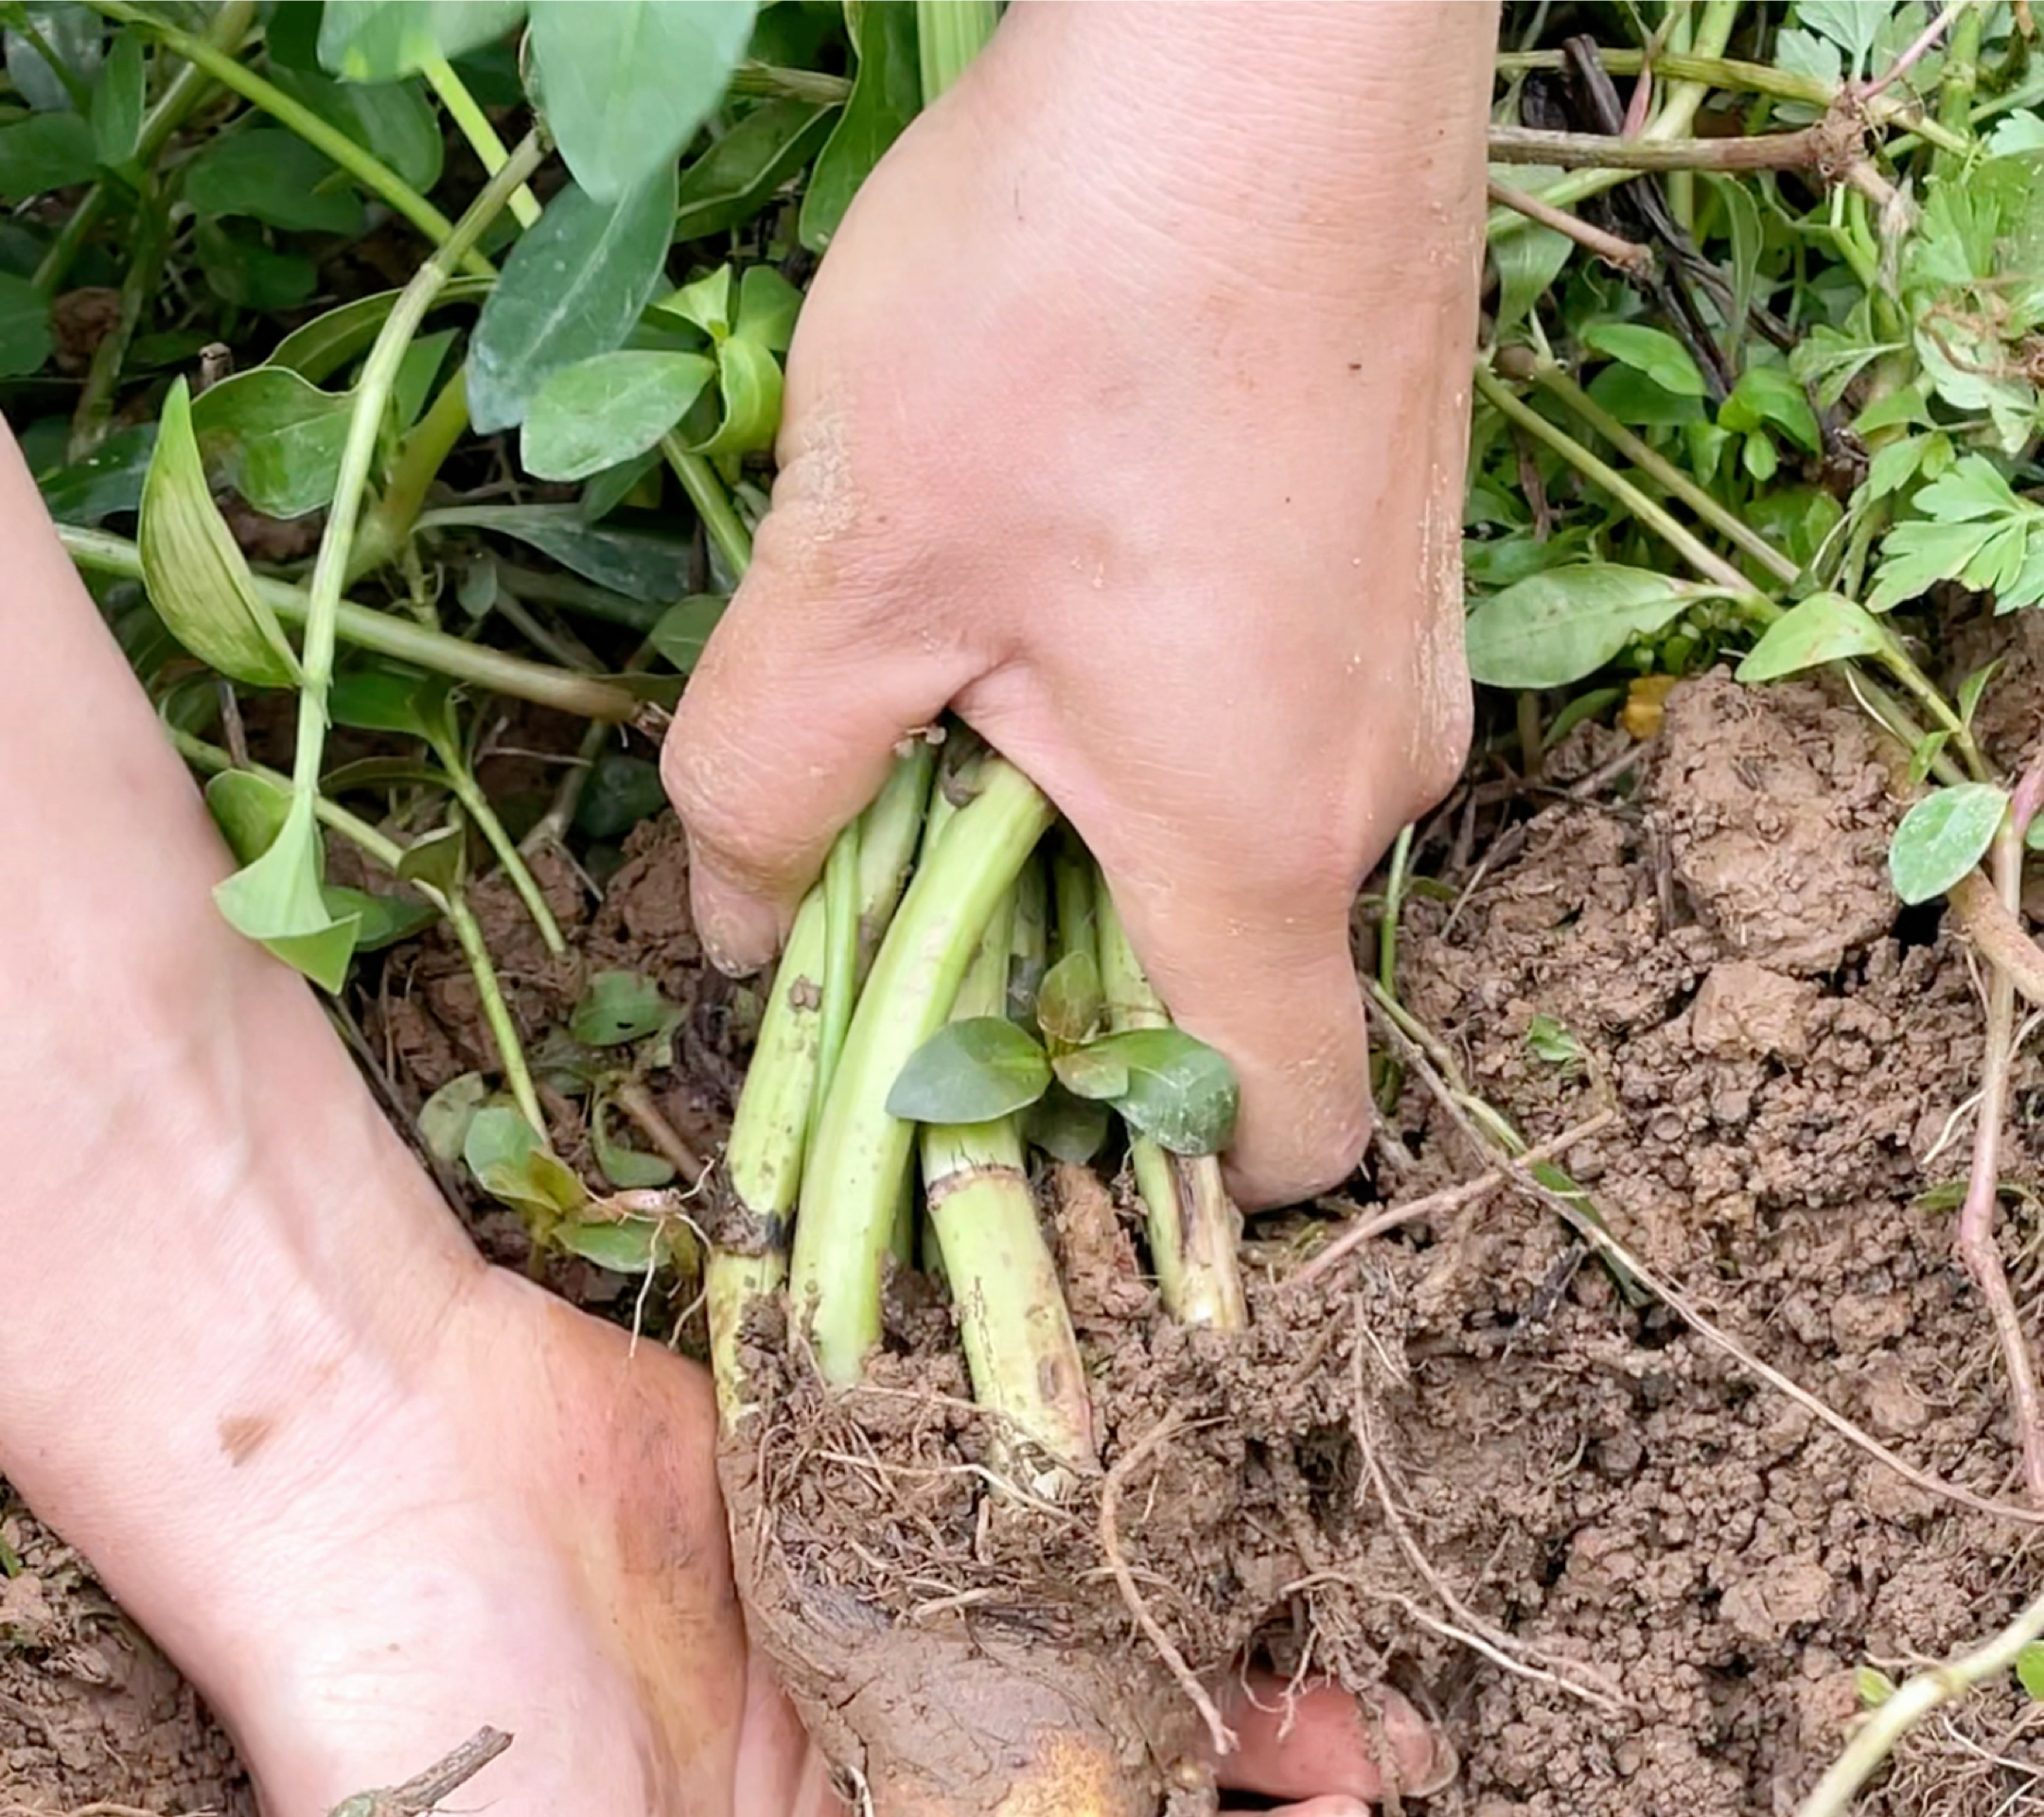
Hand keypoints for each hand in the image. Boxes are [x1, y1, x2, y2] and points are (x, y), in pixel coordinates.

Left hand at [664, 0, 1491, 1204]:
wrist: (1269, 27)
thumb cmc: (1069, 304)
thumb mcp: (853, 573)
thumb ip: (765, 793)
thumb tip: (734, 936)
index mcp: (1262, 846)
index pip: (1281, 1139)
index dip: (1152, 1176)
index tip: (1002, 1104)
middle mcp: (1376, 782)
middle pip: (1226, 977)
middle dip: (1060, 956)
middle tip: (905, 821)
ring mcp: (1406, 657)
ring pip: (1241, 825)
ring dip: (1097, 803)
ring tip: (971, 645)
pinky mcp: (1401, 545)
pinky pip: (1276, 698)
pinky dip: (1161, 691)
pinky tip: (1058, 541)